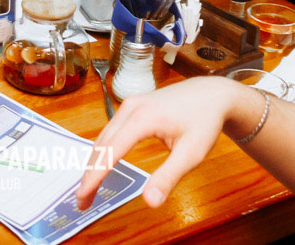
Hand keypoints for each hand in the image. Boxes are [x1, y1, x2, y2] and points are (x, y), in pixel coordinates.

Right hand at [76, 77, 246, 209]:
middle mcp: (130, 107)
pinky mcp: (131, 106)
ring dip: (94, 162)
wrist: (212, 93)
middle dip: (89, 174)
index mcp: (143, 118)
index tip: (82, 196)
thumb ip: (169, 177)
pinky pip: (110, 130)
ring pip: (103, 136)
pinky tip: (101, 165)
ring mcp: (129, 104)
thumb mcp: (192, 153)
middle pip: (101, 144)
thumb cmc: (204, 121)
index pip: (110, 151)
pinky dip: (102, 150)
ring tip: (89, 188)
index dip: (94, 176)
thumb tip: (149, 202)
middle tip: (82, 200)